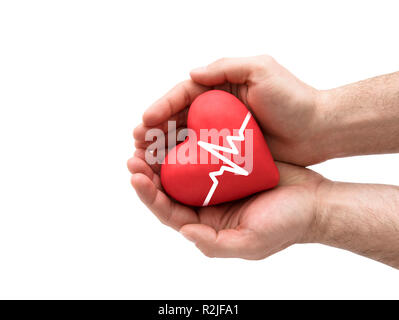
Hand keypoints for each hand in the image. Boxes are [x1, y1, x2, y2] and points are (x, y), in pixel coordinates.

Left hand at [127, 154, 324, 258]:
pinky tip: (179, 129)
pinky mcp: (230, 165)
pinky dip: (189, 143)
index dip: (149, 195)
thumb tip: (185, 231)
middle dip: (148, 172)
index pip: (168, 212)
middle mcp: (207, 204)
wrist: (315, 202)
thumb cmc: (287, 225)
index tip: (136, 175)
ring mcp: (217, 183)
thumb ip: (215, 244)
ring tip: (148, 138)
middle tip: (134, 152)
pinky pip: (203, 153)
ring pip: (182, 169)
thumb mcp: (251, 243)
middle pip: (169, 189)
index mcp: (206, 224)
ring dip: (163, 155)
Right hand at [133, 55, 323, 165]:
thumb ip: (226, 68)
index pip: (182, 96)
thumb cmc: (293, 99)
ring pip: (185, 139)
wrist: (318, 129)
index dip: (161, 108)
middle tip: (137, 145)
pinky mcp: (230, 151)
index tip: (144, 123)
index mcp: (221, 88)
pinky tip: (170, 173)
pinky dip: (184, 163)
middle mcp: (217, 109)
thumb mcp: (261, 70)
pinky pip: (201, 156)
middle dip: (155, 131)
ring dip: (164, 149)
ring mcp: (222, 131)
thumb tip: (191, 73)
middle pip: (178, 118)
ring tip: (145, 160)